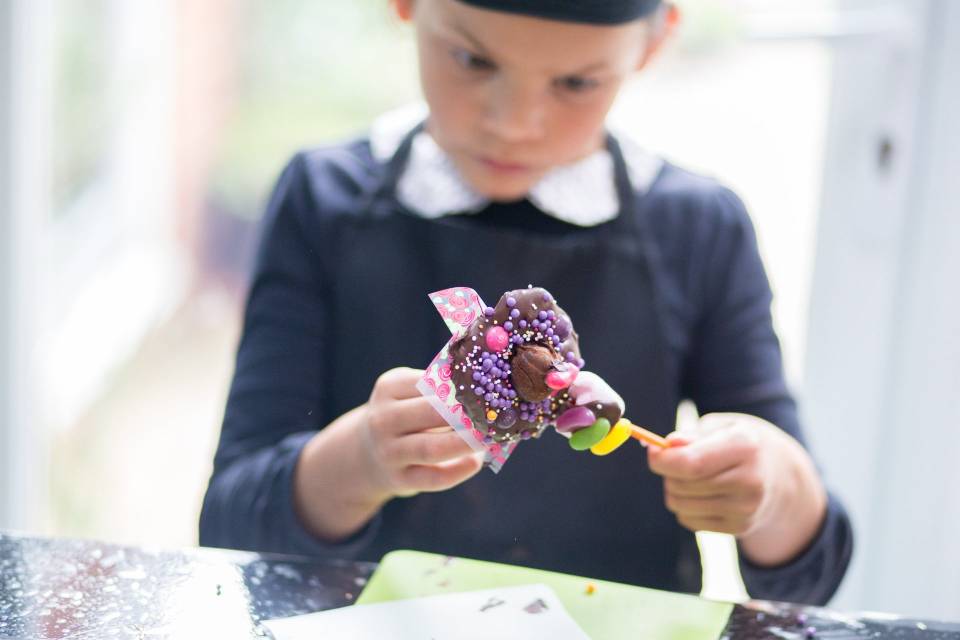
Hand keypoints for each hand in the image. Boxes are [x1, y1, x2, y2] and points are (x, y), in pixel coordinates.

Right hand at [294, 367, 481, 541]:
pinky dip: (458, 471)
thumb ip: (439, 387)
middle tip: (495, 413)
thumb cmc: (404, 415)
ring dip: (465, 443)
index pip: (427, 382)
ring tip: (490, 437)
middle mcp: (383, 419)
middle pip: (431, 413)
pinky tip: (476, 461)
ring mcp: (389, 452)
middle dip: (466, 414)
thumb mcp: (408, 393)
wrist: (366, 453)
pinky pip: (433, 478)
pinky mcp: (399, 479)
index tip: (488, 387)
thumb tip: (488, 387)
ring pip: (432, 448)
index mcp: (389, 388)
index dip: (460, 386)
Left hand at [647, 412, 827, 566]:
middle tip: (676, 460)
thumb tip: (667, 445)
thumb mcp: (722, 426)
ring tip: (692, 476)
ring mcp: (746, 509)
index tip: (652, 451)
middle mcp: (749, 482)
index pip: (691, 464)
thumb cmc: (742, 443)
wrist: (781, 475)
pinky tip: (703, 493)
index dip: (662, 460)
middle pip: (682, 484)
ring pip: (679, 504)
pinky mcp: (740, 528)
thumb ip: (693, 435)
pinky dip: (685, 505)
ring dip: (674, 489)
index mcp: (745, 447)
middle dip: (667, 471)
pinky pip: (687, 519)